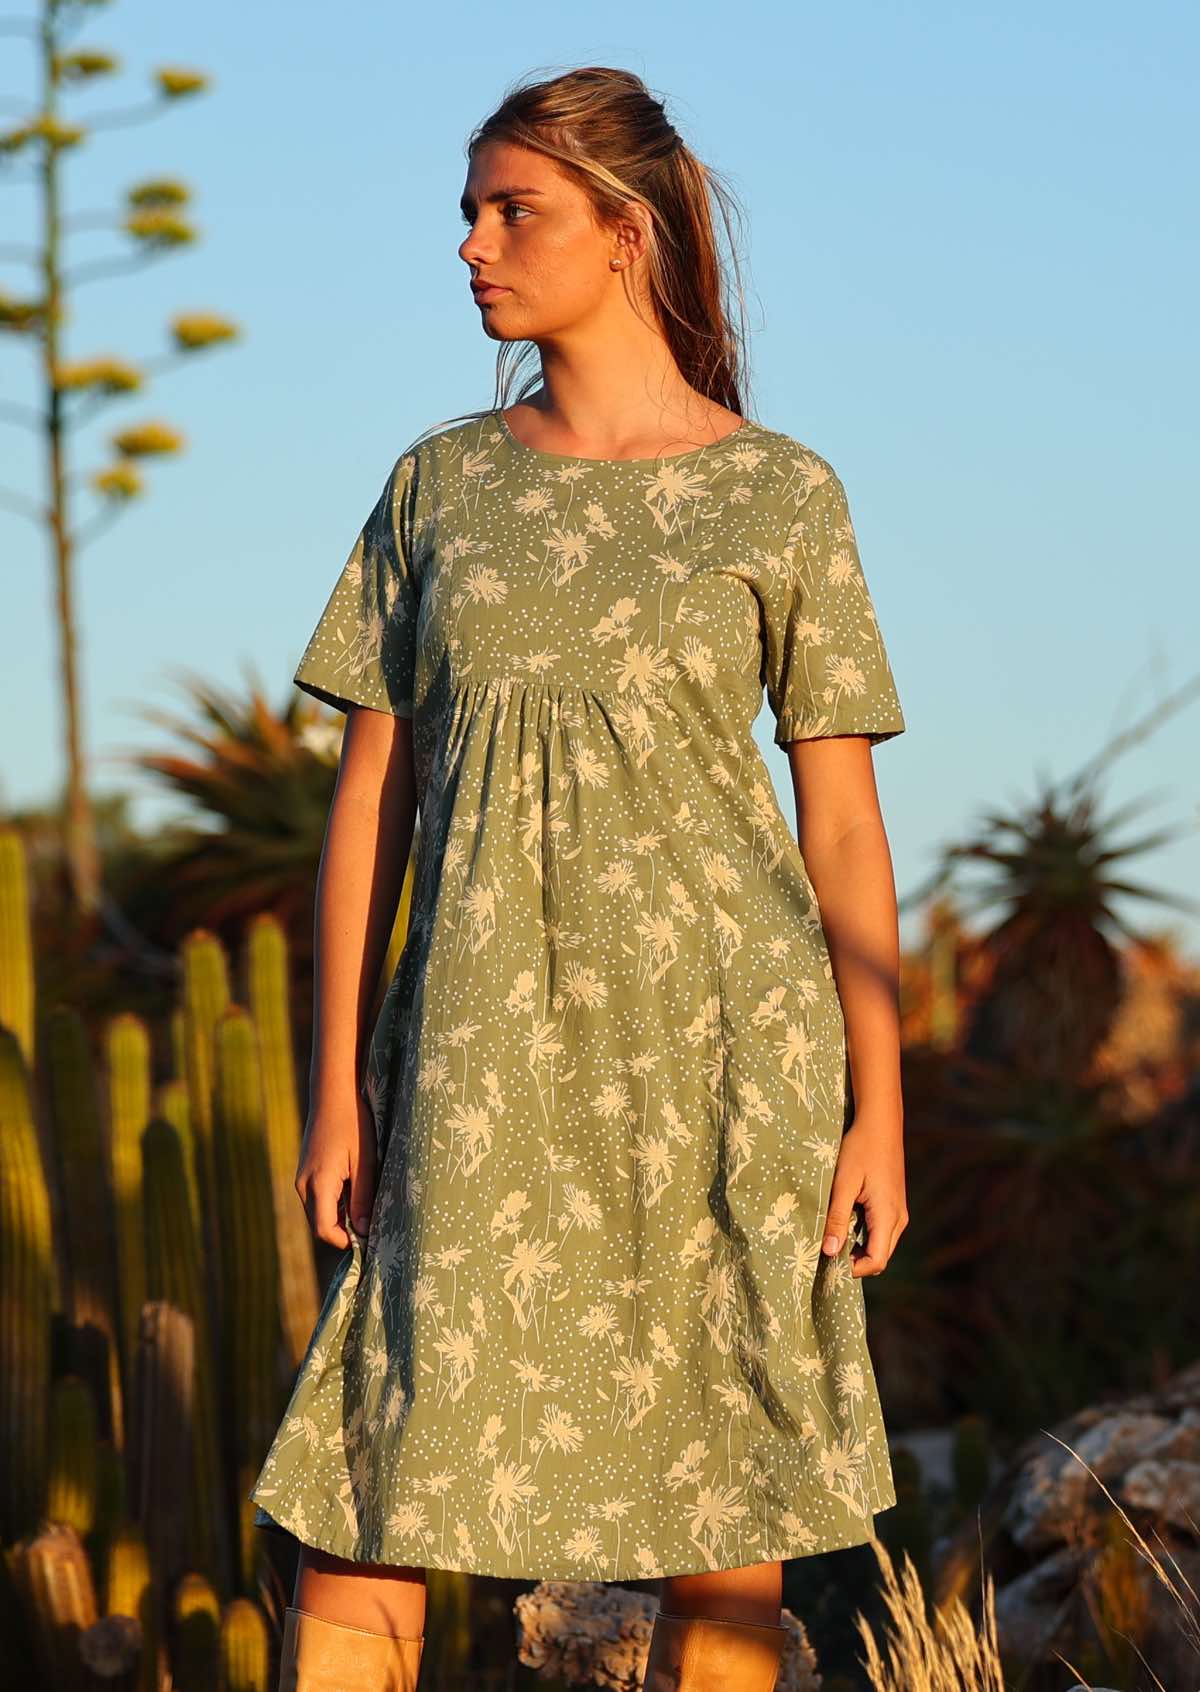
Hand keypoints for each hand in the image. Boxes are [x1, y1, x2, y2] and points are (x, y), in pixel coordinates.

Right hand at [294, 1092, 378, 1248]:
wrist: (332, 1093)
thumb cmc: (353, 1123)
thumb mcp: (364, 1161)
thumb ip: (363, 1198)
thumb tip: (364, 1231)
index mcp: (318, 1184)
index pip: (324, 1231)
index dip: (346, 1241)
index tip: (370, 1239)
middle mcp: (303, 1185)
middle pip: (320, 1225)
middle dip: (345, 1231)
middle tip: (373, 1227)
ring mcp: (302, 1178)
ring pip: (319, 1213)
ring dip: (340, 1217)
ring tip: (367, 1206)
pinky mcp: (306, 1172)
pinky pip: (318, 1199)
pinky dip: (335, 1203)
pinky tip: (356, 1190)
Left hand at [819, 1111, 906, 1276]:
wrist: (880, 1122)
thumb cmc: (860, 1148)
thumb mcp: (844, 1183)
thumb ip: (837, 1218)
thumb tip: (829, 1252)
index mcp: (888, 1216)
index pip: (876, 1261)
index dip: (853, 1270)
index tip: (828, 1263)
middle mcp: (899, 1218)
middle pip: (879, 1257)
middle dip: (854, 1262)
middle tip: (826, 1252)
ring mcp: (898, 1211)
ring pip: (880, 1244)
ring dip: (857, 1247)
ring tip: (832, 1236)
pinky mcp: (893, 1204)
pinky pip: (880, 1231)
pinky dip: (863, 1235)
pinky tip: (843, 1221)